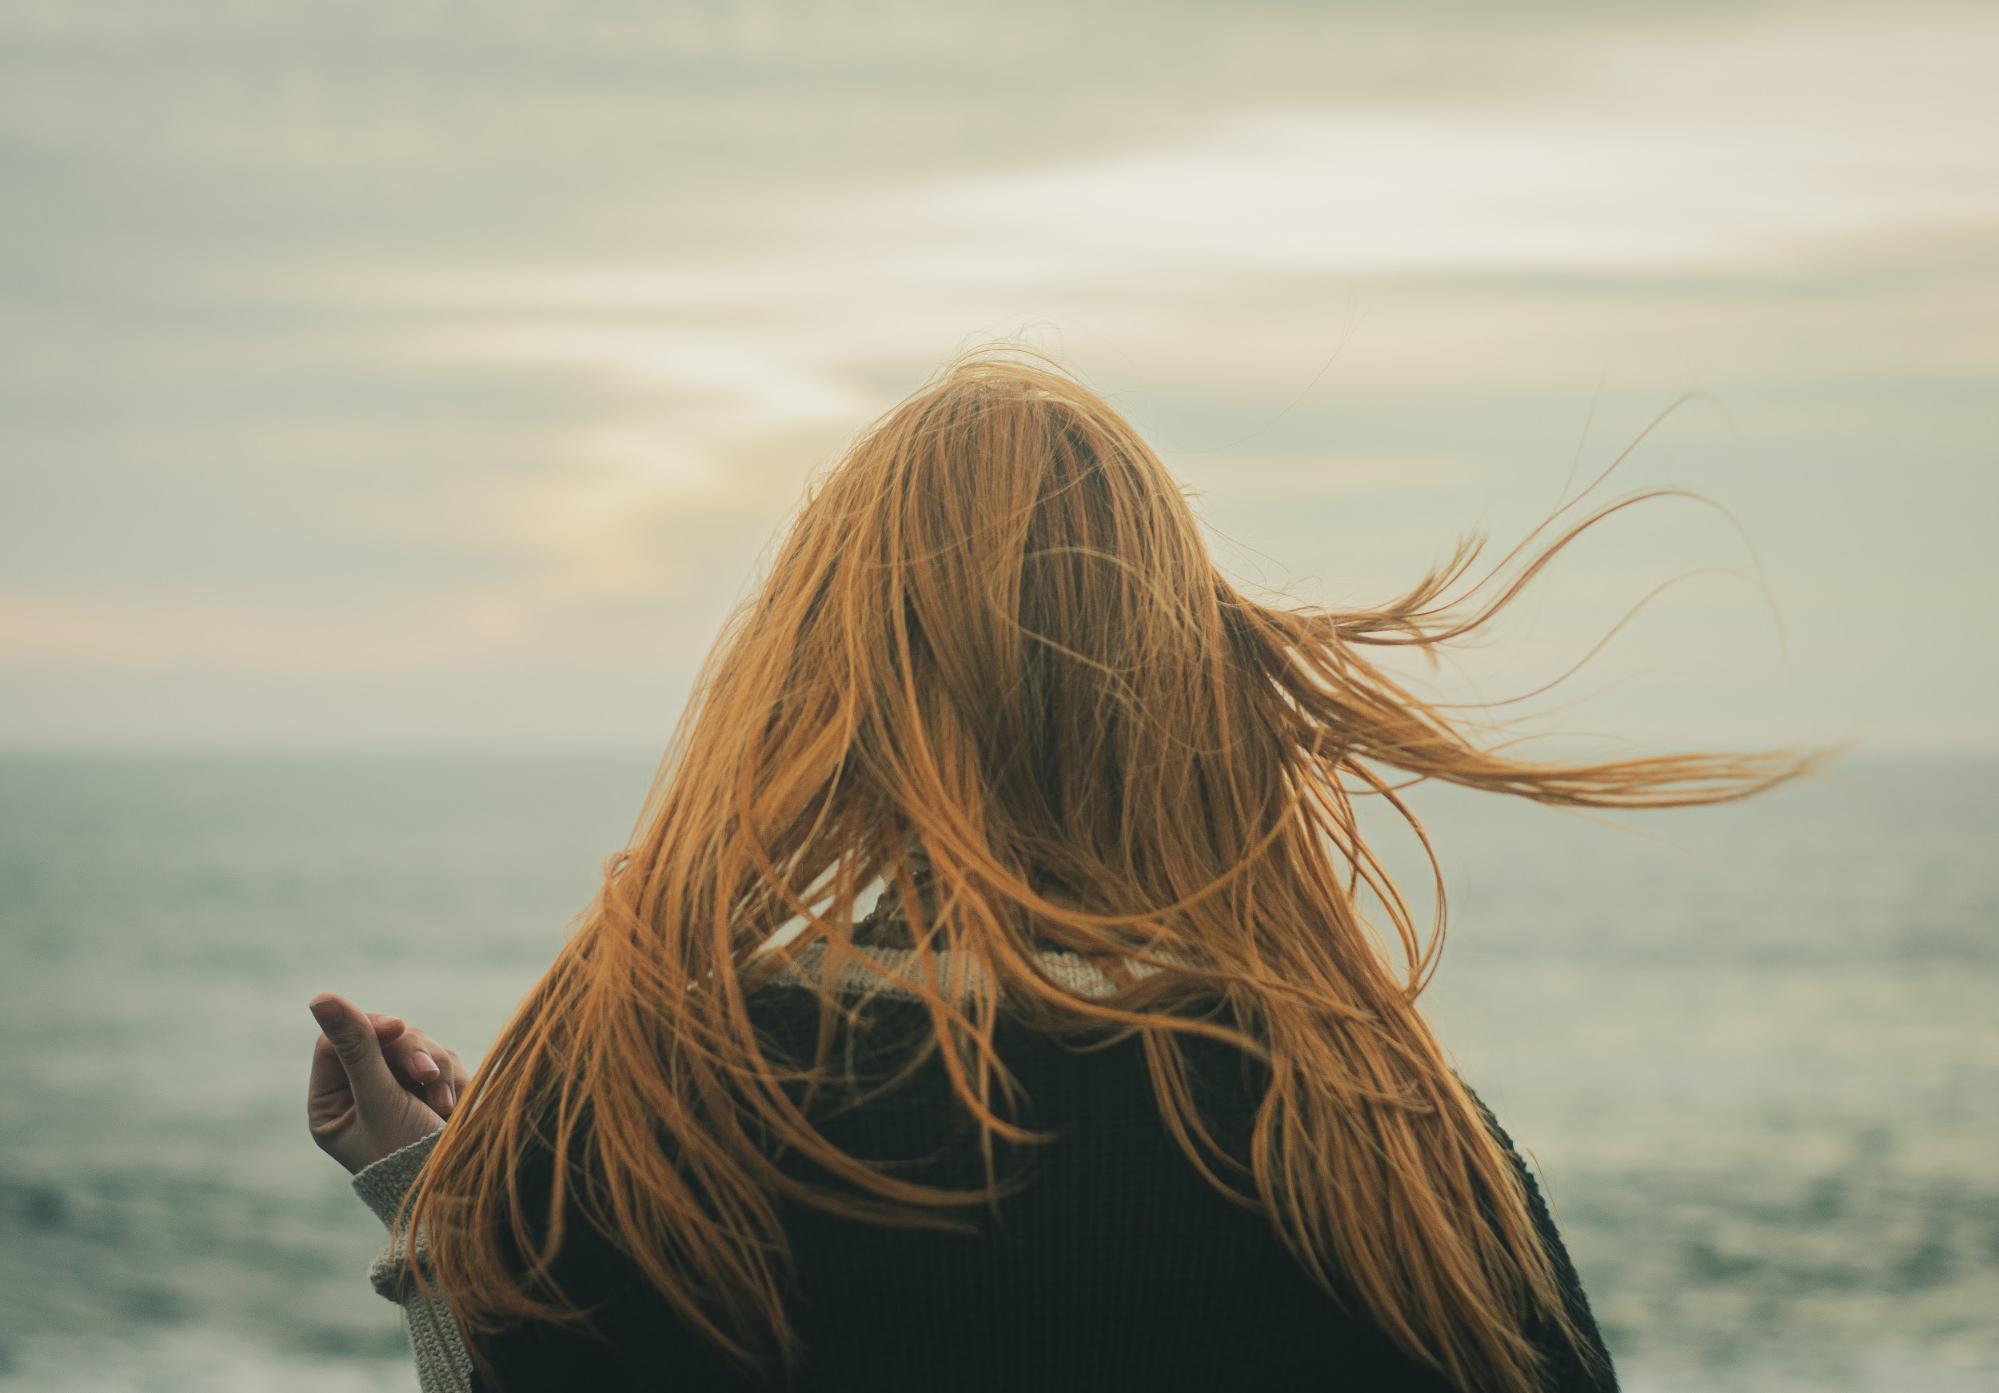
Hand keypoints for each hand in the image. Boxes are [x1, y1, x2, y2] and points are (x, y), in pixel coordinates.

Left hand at [305, 992, 470, 1175]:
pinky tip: (453, 1109)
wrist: (459, 1193)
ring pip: (417, 1046)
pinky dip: (452, 1080)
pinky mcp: (431, 1092)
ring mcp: (398, 1093)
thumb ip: (357, 1046)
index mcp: (331, 1104)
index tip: (398, 1029)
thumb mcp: (380, 1098)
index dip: (368, 1028)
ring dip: (436, 1069)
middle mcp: (360, 1095)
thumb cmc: (408, 1157)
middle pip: (382, 1040)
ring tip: (443, 1105)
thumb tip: (320, 996)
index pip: (338, 1041)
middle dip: (411, 1055)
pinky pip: (444, 1061)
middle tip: (428, 1076)